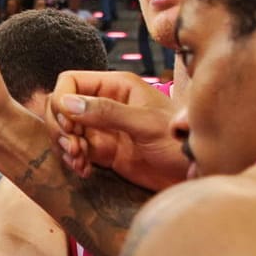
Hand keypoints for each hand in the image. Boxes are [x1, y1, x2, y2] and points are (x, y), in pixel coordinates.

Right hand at [49, 70, 188, 190]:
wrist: (195, 174)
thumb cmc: (180, 142)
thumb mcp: (146, 124)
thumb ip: (107, 112)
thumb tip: (67, 103)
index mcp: (116, 86)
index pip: (71, 81)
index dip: (61, 102)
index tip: (69, 127)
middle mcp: (106, 103)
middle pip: (62, 106)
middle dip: (60, 128)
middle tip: (73, 148)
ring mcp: (104, 128)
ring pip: (66, 131)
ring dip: (66, 147)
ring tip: (80, 163)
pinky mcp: (105, 152)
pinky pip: (77, 151)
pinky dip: (74, 161)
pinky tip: (85, 171)